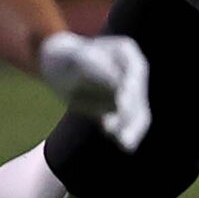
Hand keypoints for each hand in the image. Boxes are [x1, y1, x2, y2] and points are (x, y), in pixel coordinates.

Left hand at [35, 32, 150, 150]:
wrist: (59, 66)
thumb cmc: (64, 57)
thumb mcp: (73, 58)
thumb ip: (93, 67)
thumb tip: (115, 83)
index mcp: (125, 51)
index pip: (133, 72)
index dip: (130, 89)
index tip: (122, 104)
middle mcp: (133, 71)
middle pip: (137, 94)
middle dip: (130, 112)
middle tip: (119, 128)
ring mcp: (131, 90)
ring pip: (138, 111)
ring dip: (132, 128)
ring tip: (126, 144)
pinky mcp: (122, 107)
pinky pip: (129, 122)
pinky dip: (127, 133)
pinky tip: (126, 146)